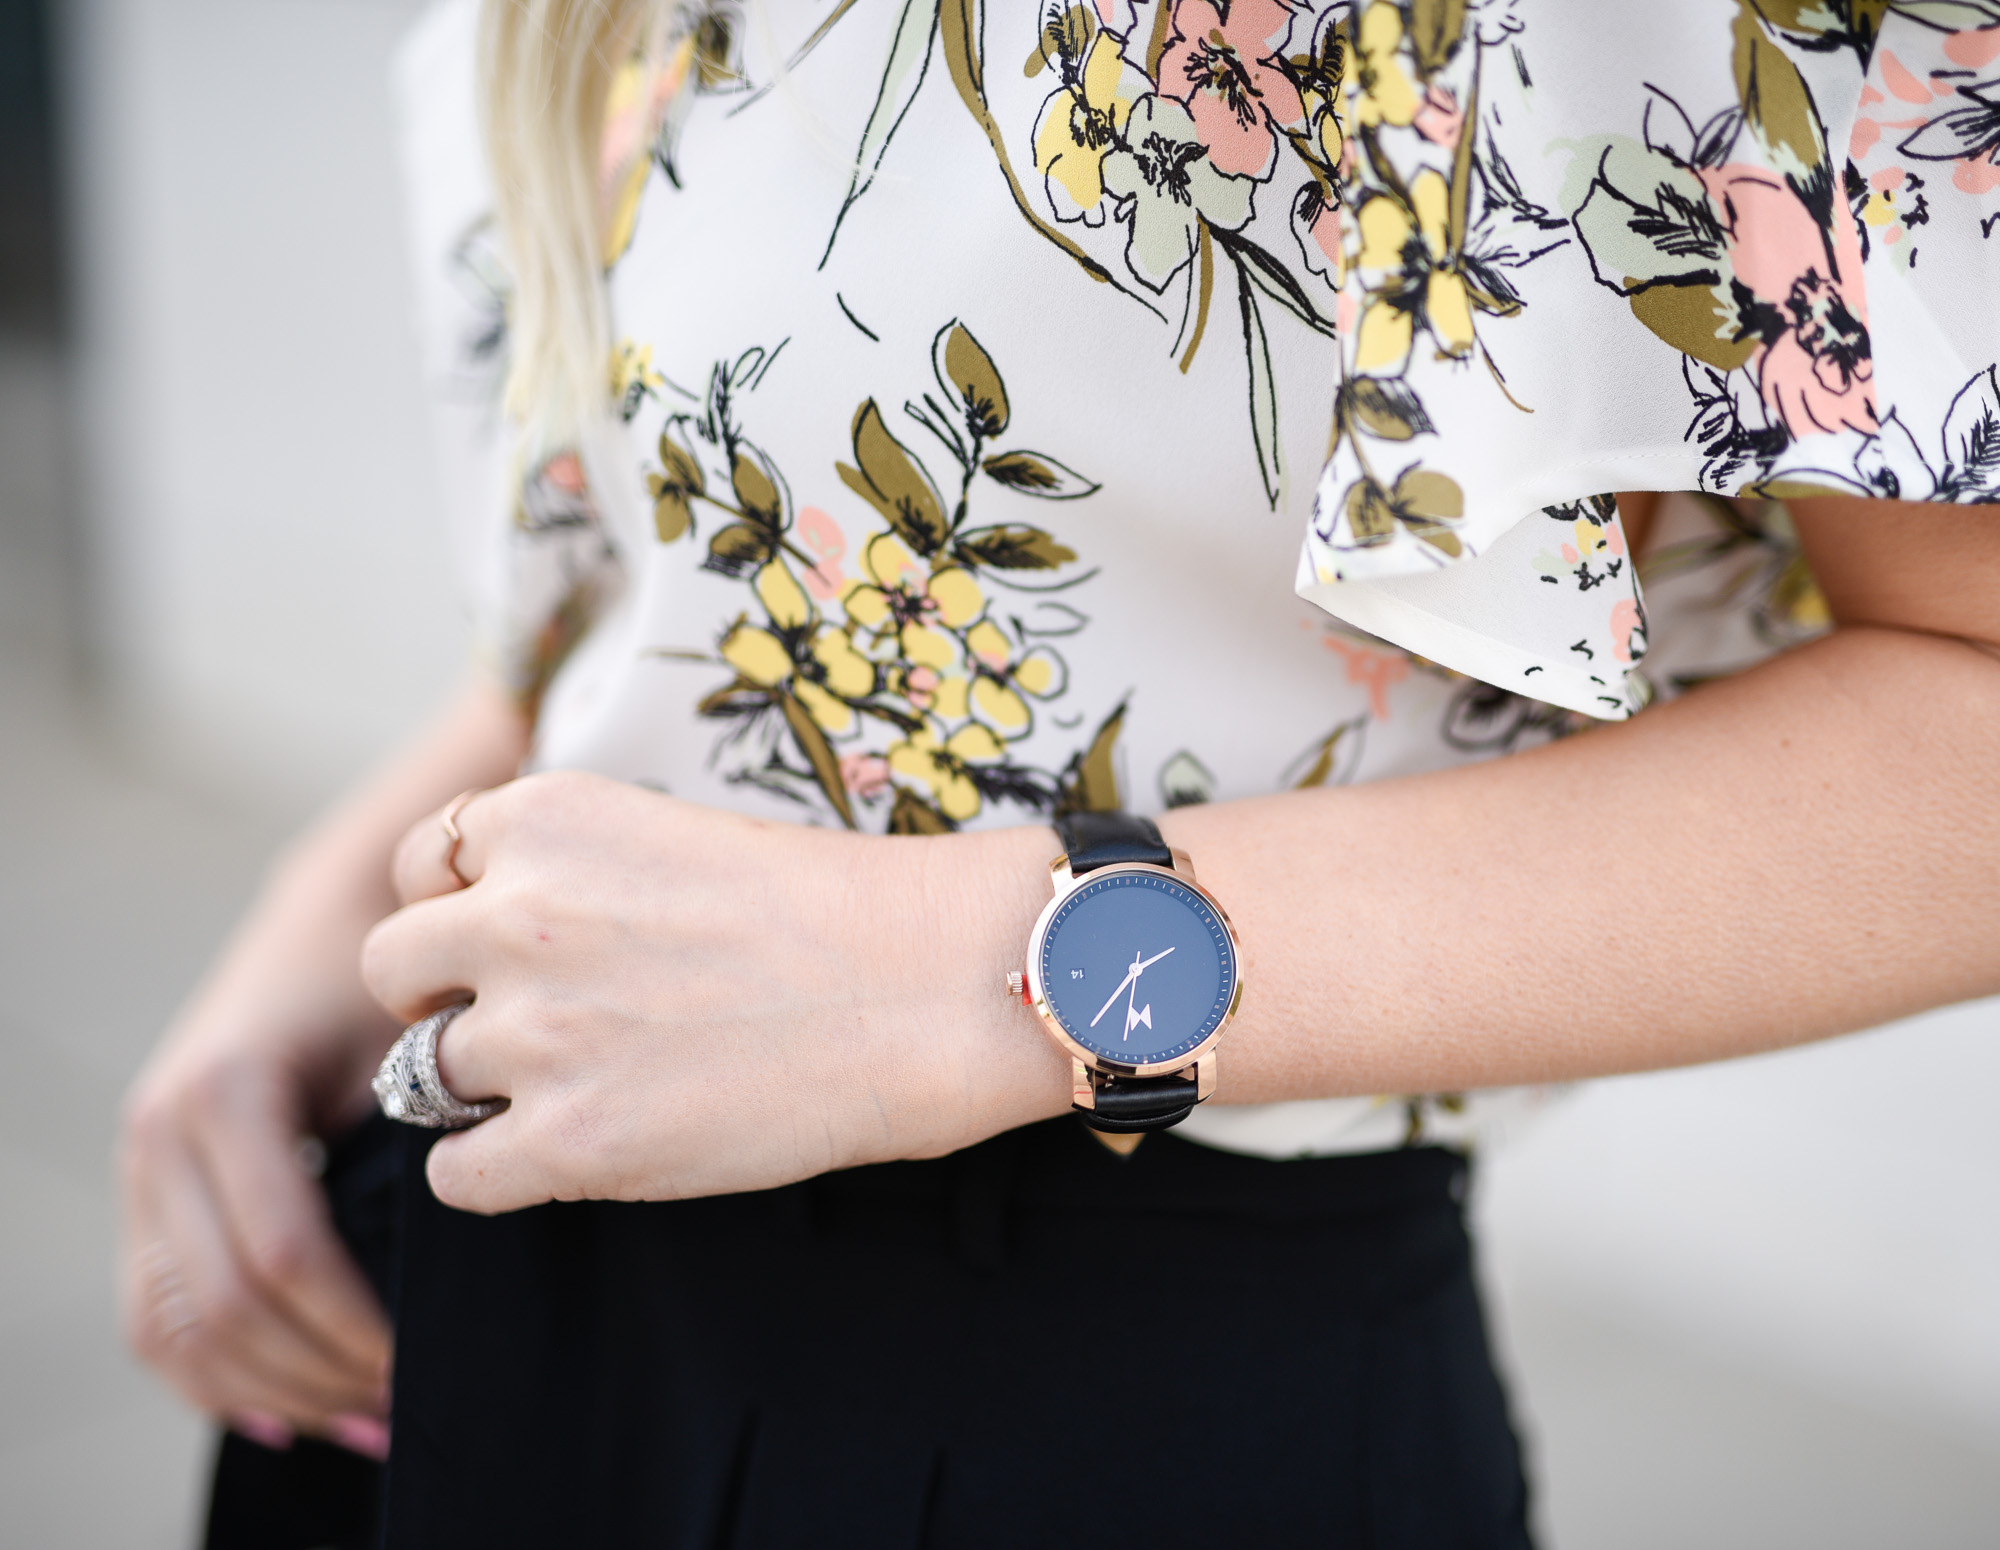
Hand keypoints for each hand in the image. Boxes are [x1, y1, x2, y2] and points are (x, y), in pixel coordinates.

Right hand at [119, 896, 395, 1458]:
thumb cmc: (391, 978)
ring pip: (173, 1327)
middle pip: (222, 1307)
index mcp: (226, 1094)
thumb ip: (410, 1152)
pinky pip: (156, 1313)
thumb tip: (440, 1284)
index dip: (354, 1326)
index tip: (422, 1363)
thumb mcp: (405, 1049)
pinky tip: (283, 1415)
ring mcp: (140, 1163)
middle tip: (402, 1407)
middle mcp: (161, 1132)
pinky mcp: (145, 1188)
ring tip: (360, 1421)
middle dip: (316, 1372)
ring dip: (266, 1390)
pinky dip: (211, 1377)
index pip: (283, 1256)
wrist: (333, 914)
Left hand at [362, 771, 1069, 1213]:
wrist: (932, 986)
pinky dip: (494, 1172)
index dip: (455, 910)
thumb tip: (493, 926)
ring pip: (415, 1076)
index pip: (418, 866)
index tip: (508, 941)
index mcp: (544, 818)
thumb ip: (569, 866)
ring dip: (478, 1087)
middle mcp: (515, 915)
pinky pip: (454, 1176)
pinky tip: (569, 1151)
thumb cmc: (835, 907)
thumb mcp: (672, 831)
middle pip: (390, 970)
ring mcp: (534, 1033)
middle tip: (523, 1021)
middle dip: (441, 998)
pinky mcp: (568, 1141)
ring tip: (570, 1086)